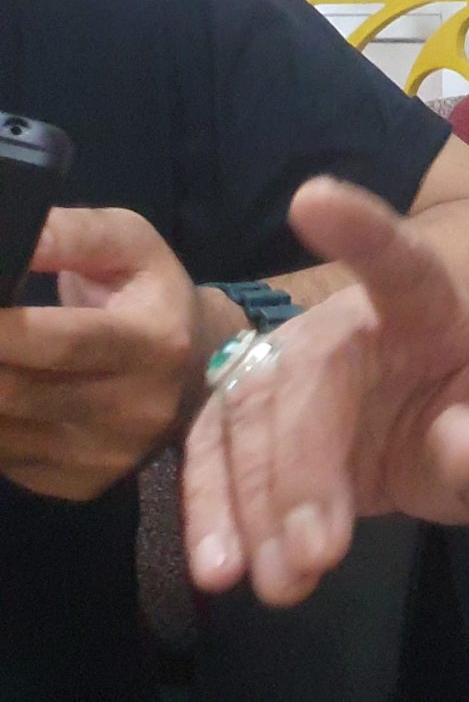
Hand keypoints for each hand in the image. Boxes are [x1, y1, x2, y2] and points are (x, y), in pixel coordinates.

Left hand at [0, 208, 228, 500]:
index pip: (58, 342)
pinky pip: (3, 457)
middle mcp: (137, 410)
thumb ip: (68, 234)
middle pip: (14, 393)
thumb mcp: (128, 245)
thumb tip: (7, 234)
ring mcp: (107, 455)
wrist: (198, 370)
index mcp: (155, 343)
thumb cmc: (149, 296)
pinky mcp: (81, 484)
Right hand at [184, 178, 468, 606]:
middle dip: (302, 476)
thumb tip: (467, 445)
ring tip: (276, 582)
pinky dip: (213, 514)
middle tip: (317, 556)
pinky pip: (215, 458)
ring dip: (254, 510)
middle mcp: (343, 326)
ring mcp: (285, 367)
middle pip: (307, 386)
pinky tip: (218, 565)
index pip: (399, 261)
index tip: (315, 198)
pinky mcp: (245, 416)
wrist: (441, 432)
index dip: (361, 230)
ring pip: (250, 428)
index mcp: (426, 308)